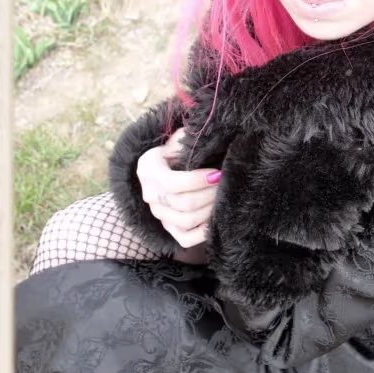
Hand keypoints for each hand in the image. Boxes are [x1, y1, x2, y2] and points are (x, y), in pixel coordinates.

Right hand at [136, 127, 221, 249]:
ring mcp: (159, 216)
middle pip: (183, 204)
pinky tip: (215, 217)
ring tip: (222, 197)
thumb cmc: (173, 154)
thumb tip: (203, 133)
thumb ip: (184, 137)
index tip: (217, 173)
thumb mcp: (173, 141)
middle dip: (209, 194)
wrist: (160, 172)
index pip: (172, 183)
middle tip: (225, 184)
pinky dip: (203, 232)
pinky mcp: (169, 229)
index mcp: (148, 171)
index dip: (198, 181)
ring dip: (210, 210)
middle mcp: (150, 196)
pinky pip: (186, 239)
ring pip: (186, 221)